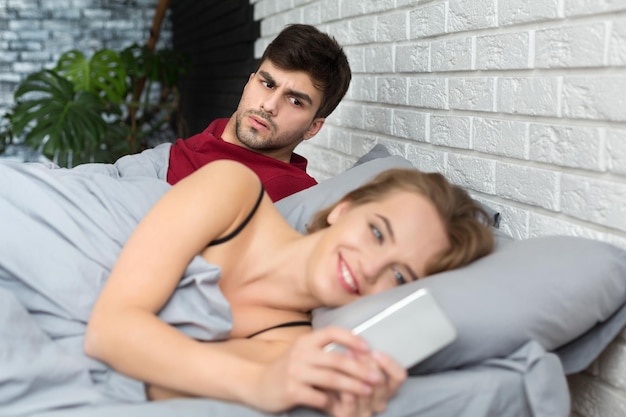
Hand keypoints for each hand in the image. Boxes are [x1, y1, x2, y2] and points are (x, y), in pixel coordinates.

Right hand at [250, 326, 383, 412]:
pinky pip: (319, 397)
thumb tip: (358, 355)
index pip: (332, 332)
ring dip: (353, 386)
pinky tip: (343, 407)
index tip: (368, 348)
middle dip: (360, 369)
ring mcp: (295, 372)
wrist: (258, 384)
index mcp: (306, 341)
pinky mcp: (291, 391)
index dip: (352, 339)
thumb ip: (325, 353)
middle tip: (376, 377)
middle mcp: (301, 353)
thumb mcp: (304, 354)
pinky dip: (334, 403)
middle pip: (337, 359)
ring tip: (368, 391)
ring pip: (331, 379)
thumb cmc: (289, 370)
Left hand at [325, 351, 406, 416]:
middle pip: (382, 383)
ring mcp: (364, 410)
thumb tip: (363, 340)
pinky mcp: (348, 416)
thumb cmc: (340, 374)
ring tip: (345, 359)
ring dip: (356, 374)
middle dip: (368, 365)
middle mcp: (378, 401)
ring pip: (367, 393)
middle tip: (355, 351)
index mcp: (385, 388)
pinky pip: (351, 405)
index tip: (375, 352)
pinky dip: (347, 390)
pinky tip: (339, 377)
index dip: (390, 364)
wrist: (320, 393)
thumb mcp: (356, 362)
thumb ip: (363, 354)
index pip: (399, 377)